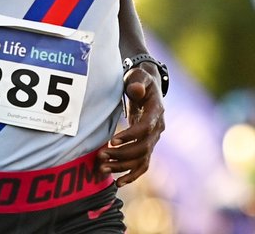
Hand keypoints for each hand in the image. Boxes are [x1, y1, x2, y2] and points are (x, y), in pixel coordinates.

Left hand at [97, 66, 164, 186]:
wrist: (148, 86)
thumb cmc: (140, 79)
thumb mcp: (138, 76)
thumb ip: (137, 82)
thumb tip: (135, 90)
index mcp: (156, 111)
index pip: (145, 128)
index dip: (129, 136)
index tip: (111, 141)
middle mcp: (158, 128)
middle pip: (142, 148)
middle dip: (121, 154)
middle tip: (101, 155)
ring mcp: (154, 139)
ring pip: (141, 159)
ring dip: (122, 166)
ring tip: (102, 169)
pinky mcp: (147, 145)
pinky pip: (142, 164)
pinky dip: (131, 175)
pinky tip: (118, 182)